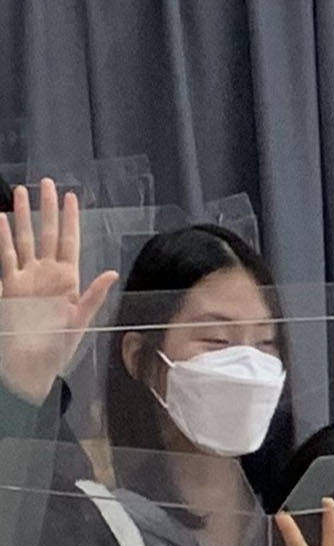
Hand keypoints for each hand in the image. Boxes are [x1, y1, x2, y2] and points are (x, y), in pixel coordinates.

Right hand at [0, 180, 116, 407]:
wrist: (32, 364)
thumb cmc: (58, 346)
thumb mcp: (80, 321)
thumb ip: (94, 295)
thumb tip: (111, 272)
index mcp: (68, 279)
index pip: (69, 241)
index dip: (70, 219)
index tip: (72, 197)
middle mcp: (46, 273)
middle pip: (46, 233)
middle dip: (47, 208)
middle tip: (47, 182)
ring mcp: (26, 277)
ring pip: (24, 239)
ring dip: (24, 216)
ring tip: (22, 192)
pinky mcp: (9, 285)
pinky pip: (6, 257)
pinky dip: (4, 238)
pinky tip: (2, 219)